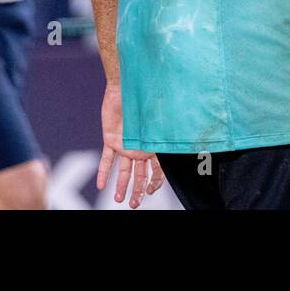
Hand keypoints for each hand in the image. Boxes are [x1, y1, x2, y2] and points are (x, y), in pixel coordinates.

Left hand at [96, 82, 164, 208]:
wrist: (126, 87)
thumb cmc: (146, 98)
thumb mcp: (159, 118)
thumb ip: (166, 131)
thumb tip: (187, 133)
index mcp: (154, 145)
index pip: (157, 169)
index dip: (155, 182)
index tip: (151, 192)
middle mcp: (140, 148)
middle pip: (139, 174)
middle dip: (138, 190)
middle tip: (134, 203)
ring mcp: (125, 145)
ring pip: (123, 170)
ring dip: (121, 185)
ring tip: (119, 199)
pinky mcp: (111, 140)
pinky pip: (106, 159)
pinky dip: (104, 172)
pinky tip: (101, 185)